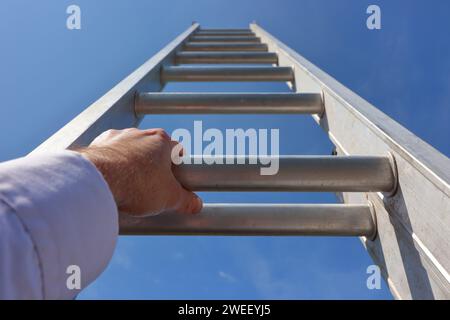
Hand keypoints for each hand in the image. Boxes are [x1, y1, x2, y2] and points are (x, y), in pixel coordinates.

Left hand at [78, 128, 202, 216]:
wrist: (97, 180)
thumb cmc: (136, 184)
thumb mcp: (169, 197)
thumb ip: (186, 200)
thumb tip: (196, 205)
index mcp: (161, 141)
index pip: (178, 151)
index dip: (179, 168)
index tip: (175, 181)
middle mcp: (139, 134)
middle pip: (152, 150)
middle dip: (153, 167)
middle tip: (152, 188)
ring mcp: (117, 137)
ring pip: (129, 151)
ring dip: (131, 165)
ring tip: (129, 188)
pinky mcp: (97, 145)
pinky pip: (108, 155)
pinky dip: (111, 166)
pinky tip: (111, 183)